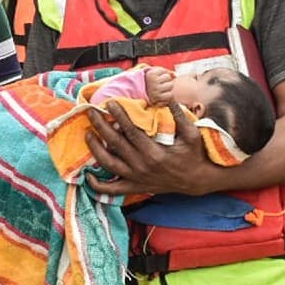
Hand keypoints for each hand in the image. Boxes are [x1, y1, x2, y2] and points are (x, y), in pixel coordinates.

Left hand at [84, 101, 214, 196]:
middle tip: (91, 111)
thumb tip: (167, 95)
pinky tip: (87, 176)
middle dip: (101, 125)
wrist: (197, 179)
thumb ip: (178, 114)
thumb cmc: (194, 154)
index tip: (110, 103)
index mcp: (154, 153)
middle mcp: (142, 166)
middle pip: (115, 143)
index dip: (119, 116)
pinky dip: (97, 185)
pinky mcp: (135, 187)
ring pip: (108, 163)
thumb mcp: (191, 133)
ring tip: (87, 133)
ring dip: (95, 148)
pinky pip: (112, 189)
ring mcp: (136, 178)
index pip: (131, 131)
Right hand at [144, 67, 174, 104]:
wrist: (140, 94)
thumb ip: (165, 71)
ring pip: (171, 86)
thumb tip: (175, 75)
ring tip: (162, 89)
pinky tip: (163, 95)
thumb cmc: (151, 82)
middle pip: (168, 78)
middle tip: (160, 84)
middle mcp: (153, 82)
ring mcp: (156, 90)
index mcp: (151, 74)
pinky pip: (170, 95)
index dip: (163, 74)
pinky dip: (168, 96)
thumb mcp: (155, 73)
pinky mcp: (158, 98)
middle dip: (166, 80)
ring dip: (168, 88)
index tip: (158, 77)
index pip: (165, 71)